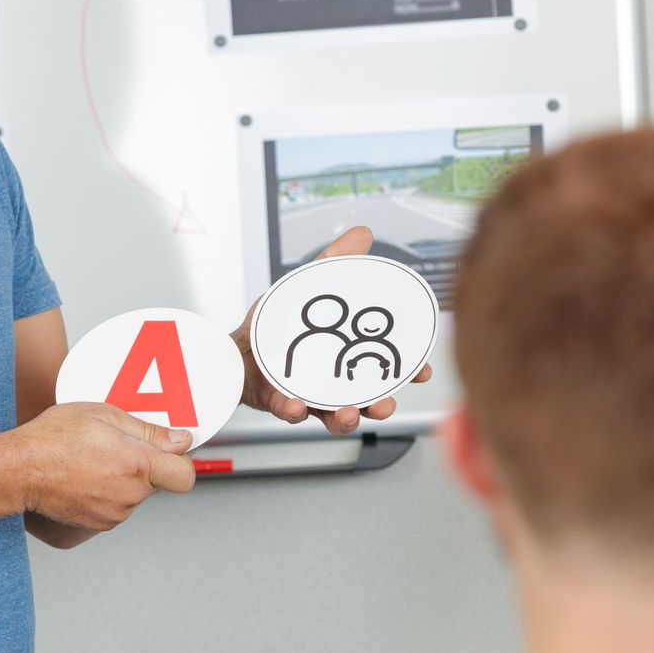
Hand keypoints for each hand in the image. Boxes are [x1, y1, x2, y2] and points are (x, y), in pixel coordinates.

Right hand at [12, 402, 195, 531]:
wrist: (17, 471)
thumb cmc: (53, 438)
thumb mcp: (103, 415)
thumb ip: (148, 430)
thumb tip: (180, 440)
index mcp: (136, 464)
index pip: (185, 475)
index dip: (181, 460)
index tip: (171, 447)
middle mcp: (129, 494)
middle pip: (159, 481)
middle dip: (147, 464)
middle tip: (118, 445)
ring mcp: (114, 513)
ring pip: (136, 494)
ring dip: (126, 479)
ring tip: (95, 459)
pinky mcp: (99, 523)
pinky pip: (118, 506)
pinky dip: (109, 492)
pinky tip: (86, 475)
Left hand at [232, 225, 433, 436]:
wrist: (231, 343)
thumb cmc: (273, 324)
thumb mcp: (306, 285)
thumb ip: (335, 261)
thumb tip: (364, 233)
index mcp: (344, 356)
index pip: (384, 367)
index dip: (407, 372)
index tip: (422, 372)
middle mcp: (331, 382)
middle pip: (366, 401)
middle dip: (380, 406)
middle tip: (385, 404)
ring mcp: (307, 395)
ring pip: (333, 415)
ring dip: (346, 418)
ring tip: (349, 413)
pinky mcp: (278, 401)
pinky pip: (288, 410)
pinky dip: (294, 409)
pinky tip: (296, 404)